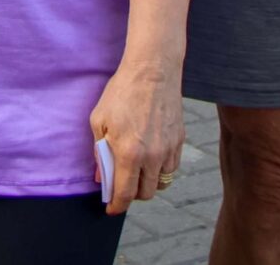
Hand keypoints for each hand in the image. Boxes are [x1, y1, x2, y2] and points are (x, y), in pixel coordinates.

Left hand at [89, 60, 183, 215]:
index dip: (117, 206)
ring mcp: (168, 150)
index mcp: (129, 154)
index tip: (111, 208)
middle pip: (145, 194)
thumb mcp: (99, 120)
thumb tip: (101, 176)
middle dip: (132, 194)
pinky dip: (160, 170)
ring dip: (147, 182)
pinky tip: (150, 157)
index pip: (125, 194)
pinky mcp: (180, 141)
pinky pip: (171, 168)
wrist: (153, 70)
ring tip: (136, 170)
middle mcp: (152, 157)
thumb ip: (99, 152)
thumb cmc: (122, 92)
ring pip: (160, 183)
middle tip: (122, 184)